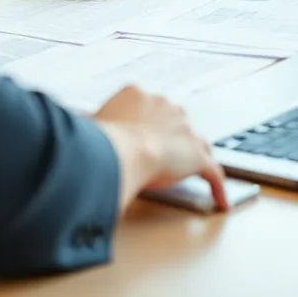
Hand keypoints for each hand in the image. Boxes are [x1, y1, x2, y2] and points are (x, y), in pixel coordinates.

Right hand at [93, 85, 226, 211]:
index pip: (145, 105)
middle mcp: (165, 105)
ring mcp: (185, 129)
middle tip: (159, 154)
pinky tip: (221, 202)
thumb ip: (89, 124)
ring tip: (191, 169)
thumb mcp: (90, 124)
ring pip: (196, 141)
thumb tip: (77, 123)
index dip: (142, 122)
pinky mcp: (198, 156)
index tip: (136, 134)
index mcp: (137, 94)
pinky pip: (213, 174)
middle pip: (173, 120)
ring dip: (193, 155)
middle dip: (169, 136)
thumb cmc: (103, 138)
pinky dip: (217, 188)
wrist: (124, 150)